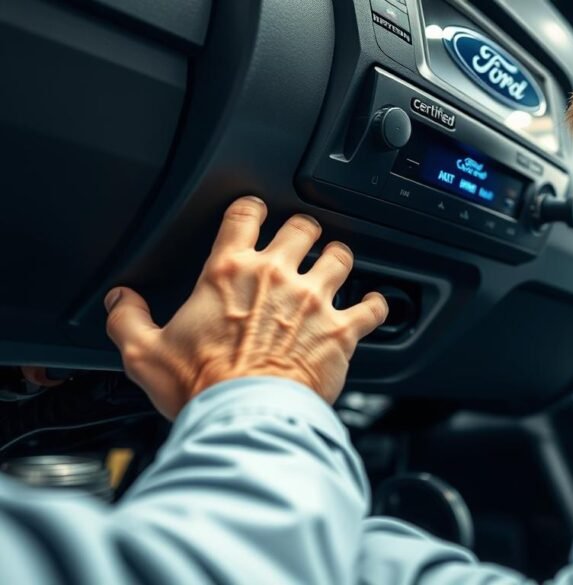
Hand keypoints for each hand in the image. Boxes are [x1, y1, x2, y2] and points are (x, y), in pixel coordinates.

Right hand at [104, 196, 387, 418]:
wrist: (247, 417)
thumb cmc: (201, 386)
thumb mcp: (145, 353)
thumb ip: (129, 319)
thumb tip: (121, 300)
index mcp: (229, 272)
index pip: (244, 214)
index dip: (251, 208)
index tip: (254, 212)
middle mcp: (277, 276)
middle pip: (302, 227)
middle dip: (303, 230)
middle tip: (301, 241)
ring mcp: (314, 300)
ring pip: (341, 257)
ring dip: (339, 259)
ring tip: (336, 266)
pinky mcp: (342, 330)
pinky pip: (373, 307)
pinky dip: (376, 305)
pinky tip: (373, 306)